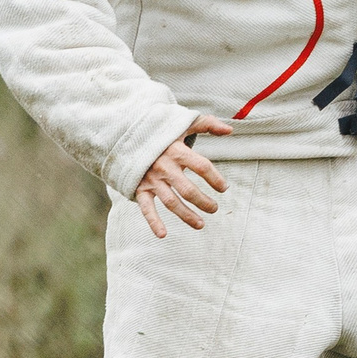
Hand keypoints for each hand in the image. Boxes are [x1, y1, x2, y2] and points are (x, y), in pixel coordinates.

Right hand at [135, 115, 232, 237]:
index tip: (224, 188)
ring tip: (201, 225)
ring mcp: (151, 179)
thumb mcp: (182, 122)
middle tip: (214, 209)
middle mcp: (164, 167)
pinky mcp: (139, 188)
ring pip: (171, 202)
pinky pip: (146, 208)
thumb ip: (207, 124)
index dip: (215, 179)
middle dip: (204, 202)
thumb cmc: (160, 132)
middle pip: (188, 189)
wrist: (126, 135)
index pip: (202, 167)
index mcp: (177, 150)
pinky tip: (163, 235)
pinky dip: (153, 222)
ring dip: (187, 215)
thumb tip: (230, 130)